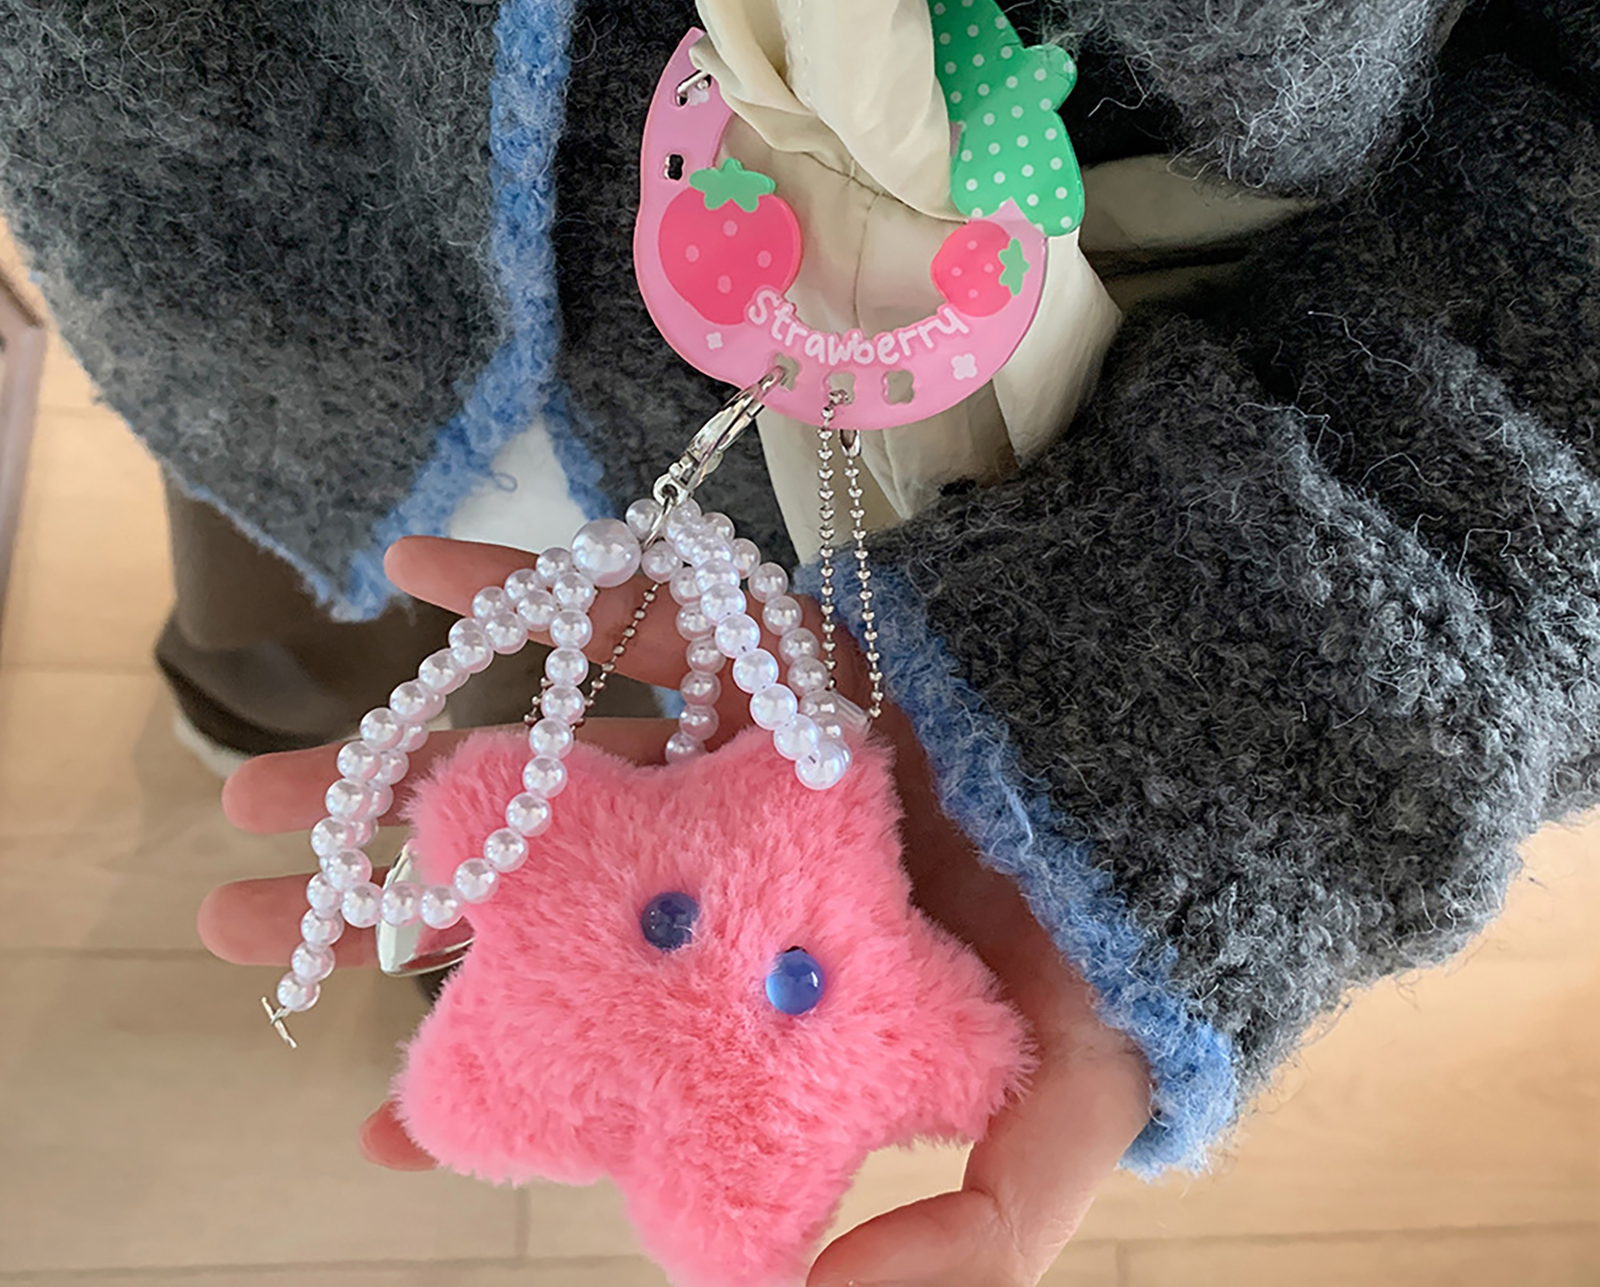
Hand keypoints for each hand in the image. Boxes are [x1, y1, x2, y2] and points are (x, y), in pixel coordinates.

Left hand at [200, 536, 1150, 1286]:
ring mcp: (749, 746)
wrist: (1196, 773)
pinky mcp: (774, 634)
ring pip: (551, 749)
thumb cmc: (1132, 956)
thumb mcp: (1047, 1131)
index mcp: (780, 977)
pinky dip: (524, 582)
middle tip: (232, 920)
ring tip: (256, 780)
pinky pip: (638, 601)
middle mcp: (745, 864)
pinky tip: (409, 565)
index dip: (493, 1088)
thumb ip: (947, 1248)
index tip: (370, 1118)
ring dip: (404, 754)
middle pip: (539, 888)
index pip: (611, 1044)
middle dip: (384, 904)